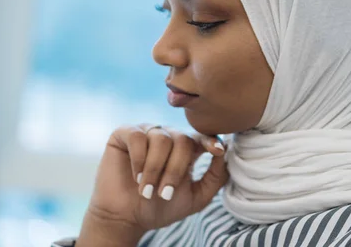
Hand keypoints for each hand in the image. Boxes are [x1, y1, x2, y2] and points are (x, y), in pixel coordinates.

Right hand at [77, 125, 228, 245]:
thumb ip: (215, 177)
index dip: (211, 140)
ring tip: (146, 190)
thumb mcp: (196, 198)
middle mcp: (169, 137)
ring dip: (155, 169)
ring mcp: (148, 133)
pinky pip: (138, 136)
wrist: (126, 218)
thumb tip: (225, 153)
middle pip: (182, 140)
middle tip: (164, 193)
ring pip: (161, 139)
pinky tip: (135, 176)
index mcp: (187, 149)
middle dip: (175, 170)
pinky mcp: (125, 133)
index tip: (218, 150)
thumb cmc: (161, 208)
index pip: (203, 137)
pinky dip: (139, 159)